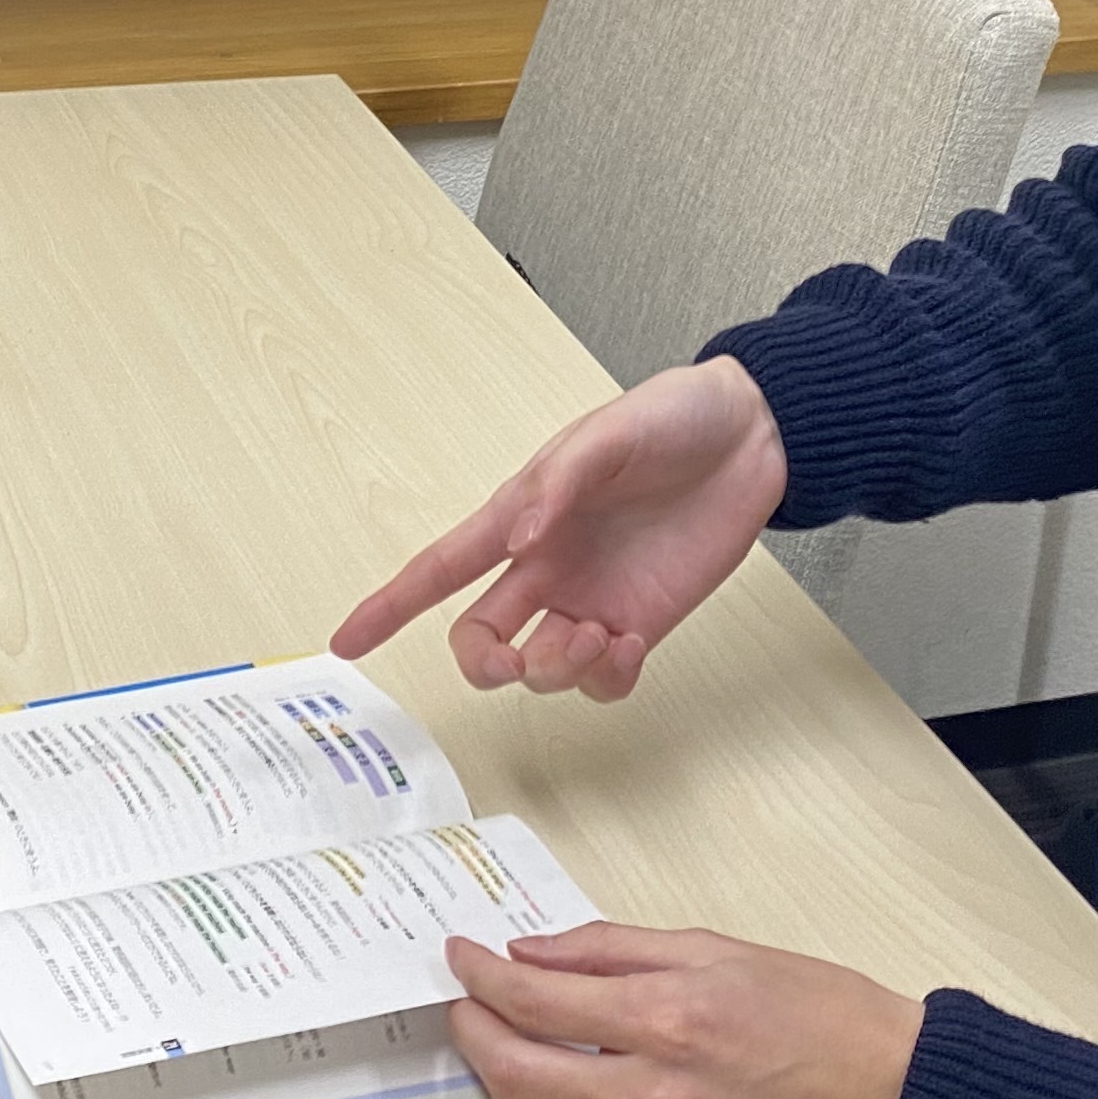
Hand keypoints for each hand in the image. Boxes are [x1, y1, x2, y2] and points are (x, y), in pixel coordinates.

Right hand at [332, 357, 788, 698]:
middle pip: (479, 639)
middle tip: (521, 663)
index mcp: (521, 517)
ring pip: (538, 668)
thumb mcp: (609, 434)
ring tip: (601, 634)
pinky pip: (601, 679)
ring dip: (556, 669)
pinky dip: (606, 677)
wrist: (753, 437)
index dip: (388, 606)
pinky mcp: (640, 623)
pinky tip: (629, 644)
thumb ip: (558, 487)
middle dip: (485, 668)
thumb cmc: (673, 419)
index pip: (438, 568)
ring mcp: (591, 599)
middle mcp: (546, 566)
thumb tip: (518, 543)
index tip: (344, 641)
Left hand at [446, 922, 920, 1098]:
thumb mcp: (716, 950)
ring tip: (505, 1043)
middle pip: (517, 1074)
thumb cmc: (819, 1013)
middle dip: (474, 1032)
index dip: (481, 977)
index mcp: (670, 1022)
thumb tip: (531, 953)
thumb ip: (612, 950)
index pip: (535, 1002)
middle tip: (465, 1003)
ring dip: (506, 1083)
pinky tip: (561, 1089)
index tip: (462, 957)